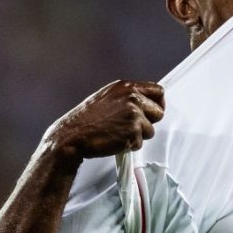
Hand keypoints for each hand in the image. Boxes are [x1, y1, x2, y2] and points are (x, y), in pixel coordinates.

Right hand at [46, 80, 164, 163]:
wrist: (73, 135)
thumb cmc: (87, 118)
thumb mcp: (108, 97)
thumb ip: (128, 96)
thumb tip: (147, 101)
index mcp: (127, 87)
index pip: (158, 91)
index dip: (158, 103)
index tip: (153, 111)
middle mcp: (133, 98)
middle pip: (159, 112)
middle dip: (148, 122)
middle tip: (130, 126)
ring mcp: (134, 115)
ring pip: (150, 130)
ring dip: (138, 135)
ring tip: (118, 133)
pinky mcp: (133, 132)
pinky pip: (140, 142)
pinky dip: (130, 145)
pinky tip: (115, 140)